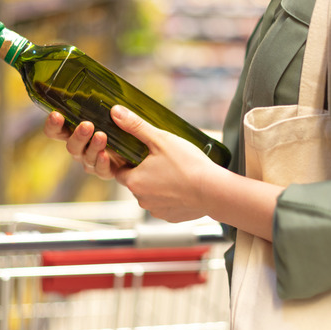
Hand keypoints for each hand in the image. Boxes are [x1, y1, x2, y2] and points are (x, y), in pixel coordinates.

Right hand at [42, 111, 123, 179]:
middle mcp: (82, 147)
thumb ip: (123, 116)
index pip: (58, 131)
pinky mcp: (106, 171)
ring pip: (85, 157)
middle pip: (71, 146)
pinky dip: (102, 162)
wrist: (144, 153)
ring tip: (101, 136)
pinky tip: (105, 155)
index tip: (56, 115)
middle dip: (77, 135)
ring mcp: (93, 160)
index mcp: (79, 131)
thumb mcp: (128, 120)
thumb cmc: (130, 131)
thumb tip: (116, 110)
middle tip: (87, 125)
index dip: (53, 125)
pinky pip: (100, 170)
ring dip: (92, 147)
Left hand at [111, 105, 219, 222]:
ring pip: (150, 194)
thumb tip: (116, 112)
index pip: (120, 170)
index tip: (141, 154)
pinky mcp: (171, 217)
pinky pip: (165, 204)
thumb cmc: (187, 165)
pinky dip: (171, 196)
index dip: (128, 160)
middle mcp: (142, 199)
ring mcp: (156, 210)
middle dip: (145, 172)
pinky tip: (182, 186)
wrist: (213, 191)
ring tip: (175, 172)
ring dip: (158, 185)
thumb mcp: (160, 139)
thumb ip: (136, 126)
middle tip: (162, 160)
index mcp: (134, 181)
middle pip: (136, 182)